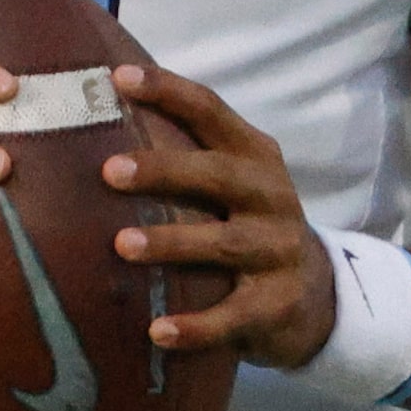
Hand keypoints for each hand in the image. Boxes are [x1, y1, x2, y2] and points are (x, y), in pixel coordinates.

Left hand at [103, 64, 335, 369]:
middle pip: (218, 175)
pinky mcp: (276, 305)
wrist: (315, 295)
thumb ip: (184, 151)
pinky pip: (232, 317)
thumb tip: (96, 117)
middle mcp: (271, 196)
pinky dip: (196, 326)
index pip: (211, 111)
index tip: (118, 78)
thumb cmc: (247, 224)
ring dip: (173, 243)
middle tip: (109, 171)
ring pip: (224, 244)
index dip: (167, 91)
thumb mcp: (231, 181)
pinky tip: (157, 331)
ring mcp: (278, 251)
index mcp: (255, 156)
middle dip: (164, 171)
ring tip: (123, 245)